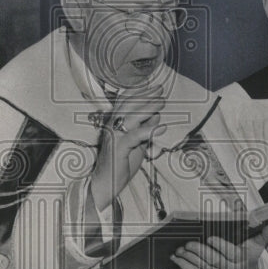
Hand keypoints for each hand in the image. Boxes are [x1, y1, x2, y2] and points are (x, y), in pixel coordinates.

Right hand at [88, 87, 165, 207]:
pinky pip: (135, 135)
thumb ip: (144, 130)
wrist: (106, 183)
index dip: (138, 92)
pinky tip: (162, 128)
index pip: (124, 102)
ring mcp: (114, 136)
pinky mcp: (118, 147)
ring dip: (148, 107)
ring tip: (162, 102)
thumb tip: (156, 116)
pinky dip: (149, 130)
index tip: (151, 86)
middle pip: (128, 105)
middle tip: (160, 89)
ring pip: (131, 116)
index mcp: (113, 123)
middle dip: (146, 95)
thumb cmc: (120, 163)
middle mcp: (111, 126)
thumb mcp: (136, 143)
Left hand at [170, 223, 267, 268]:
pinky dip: (185, 267)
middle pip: (214, 260)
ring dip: (190, 259)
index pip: (230, 253)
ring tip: (179, 250)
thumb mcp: (259, 245)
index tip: (211, 237)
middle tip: (188, 243)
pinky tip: (175, 259)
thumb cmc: (250, 255)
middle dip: (200, 252)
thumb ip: (266, 234)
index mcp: (241, 258)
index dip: (220, 246)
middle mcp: (230, 268)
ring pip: (203, 267)